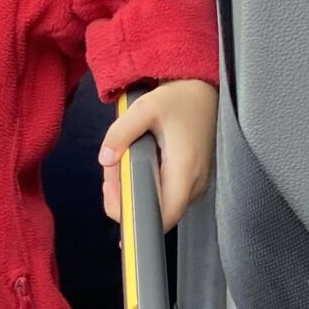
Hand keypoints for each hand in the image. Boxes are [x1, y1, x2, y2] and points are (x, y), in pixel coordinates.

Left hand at [99, 80, 217, 226]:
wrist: (202, 92)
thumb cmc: (177, 100)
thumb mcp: (145, 108)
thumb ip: (121, 133)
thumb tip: (105, 159)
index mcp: (185, 169)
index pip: (164, 216)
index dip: (135, 216)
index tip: (115, 195)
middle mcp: (195, 183)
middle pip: (157, 214)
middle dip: (127, 199)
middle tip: (113, 172)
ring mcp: (196, 185)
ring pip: (160, 206)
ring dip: (134, 191)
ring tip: (122, 164)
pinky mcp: (192, 181)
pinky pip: (165, 196)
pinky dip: (146, 186)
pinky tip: (136, 164)